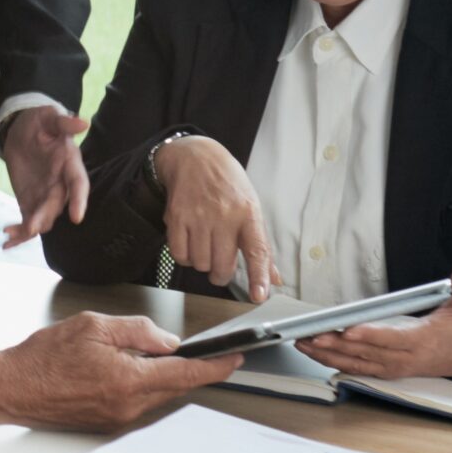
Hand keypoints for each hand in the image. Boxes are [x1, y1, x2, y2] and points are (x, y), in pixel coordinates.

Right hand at [0, 310, 242, 431]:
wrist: (13, 388)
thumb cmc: (44, 358)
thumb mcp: (94, 326)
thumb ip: (137, 331)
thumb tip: (166, 341)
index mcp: (128, 380)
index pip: (184, 373)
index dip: (214, 367)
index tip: (233, 360)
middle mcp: (127, 406)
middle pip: (173, 385)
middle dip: (190, 368)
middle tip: (204, 351)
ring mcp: (117, 418)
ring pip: (155, 393)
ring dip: (161, 374)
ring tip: (147, 353)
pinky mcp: (107, 422)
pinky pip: (137, 401)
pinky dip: (142, 384)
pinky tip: (127, 368)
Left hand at [2, 105, 89, 244]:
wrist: (22, 132)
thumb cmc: (39, 122)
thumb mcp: (49, 116)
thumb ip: (63, 121)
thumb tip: (81, 122)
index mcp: (70, 164)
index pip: (78, 183)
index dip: (79, 200)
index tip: (77, 216)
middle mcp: (61, 184)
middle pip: (57, 205)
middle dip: (45, 217)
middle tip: (32, 227)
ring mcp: (45, 196)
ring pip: (43, 218)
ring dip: (30, 229)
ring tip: (13, 234)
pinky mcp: (30, 202)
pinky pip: (28, 221)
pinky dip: (19, 233)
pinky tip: (7, 239)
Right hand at [155, 137, 279, 302]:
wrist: (195, 156)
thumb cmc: (226, 183)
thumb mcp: (250, 206)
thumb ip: (260, 244)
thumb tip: (274, 278)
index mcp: (248, 212)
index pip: (257, 250)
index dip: (258, 276)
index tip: (259, 296)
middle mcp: (224, 215)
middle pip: (223, 266)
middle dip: (222, 275)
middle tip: (221, 267)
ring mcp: (199, 216)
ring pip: (200, 264)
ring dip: (202, 263)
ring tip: (205, 245)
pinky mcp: (177, 217)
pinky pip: (180, 255)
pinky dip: (185, 257)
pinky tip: (190, 243)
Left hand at [298, 267, 451, 379]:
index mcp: (421, 341)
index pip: (391, 339)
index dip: (369, 335)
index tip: (348, 330)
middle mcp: (403, 357)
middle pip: (365, 353)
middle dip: (335, 346)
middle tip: (310, 336)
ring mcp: (392, 366)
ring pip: (355, 362)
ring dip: (326, 355)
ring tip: (301, 344)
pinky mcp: (385, 368)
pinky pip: (355, 366)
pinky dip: (333, 361)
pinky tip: (314, 353)